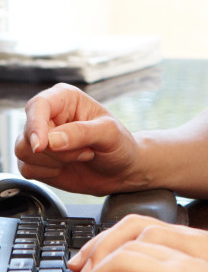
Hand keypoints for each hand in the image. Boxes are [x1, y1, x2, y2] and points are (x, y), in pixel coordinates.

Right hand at [15, 83, 145, 194]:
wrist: (120, 170)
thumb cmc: (118, 145)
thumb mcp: (110, 134)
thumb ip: (82, 133)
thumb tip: (51, 140)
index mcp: (65, 98)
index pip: (38, 105)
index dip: (35, 125)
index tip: (42, 145)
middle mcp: (48, 115)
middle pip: (29, 134)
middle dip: (57, 151)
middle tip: (87, 152)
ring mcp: (39, 137)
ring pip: (24, 152)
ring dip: (55, 162)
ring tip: (81, 156)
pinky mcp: (34, 159)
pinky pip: (26, 169)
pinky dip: (48, 173)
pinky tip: (67, 167)